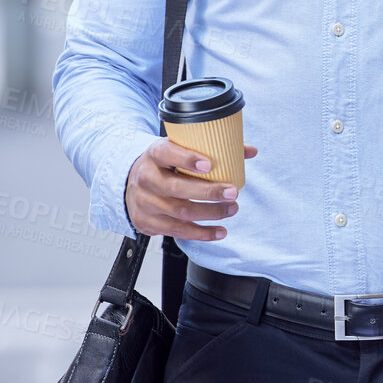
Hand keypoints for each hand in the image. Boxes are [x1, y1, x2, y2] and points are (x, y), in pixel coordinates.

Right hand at [123, 137, 257, 240]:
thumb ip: (213, 148)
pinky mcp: (148, 222)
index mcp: (154, 154)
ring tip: (231, 209)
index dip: (187, 159)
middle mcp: (146, 178)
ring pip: (180, 212)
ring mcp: (145, 202)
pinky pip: (178, 231)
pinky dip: (202, 233)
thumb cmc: (164, 164)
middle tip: (233, 193)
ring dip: (210, 213)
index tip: (209, 164)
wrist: (133, 183)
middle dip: (208, 193)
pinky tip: (219, 231)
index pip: (166, 153)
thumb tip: (249, 151)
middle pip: (177, 188)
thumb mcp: (180, 149)